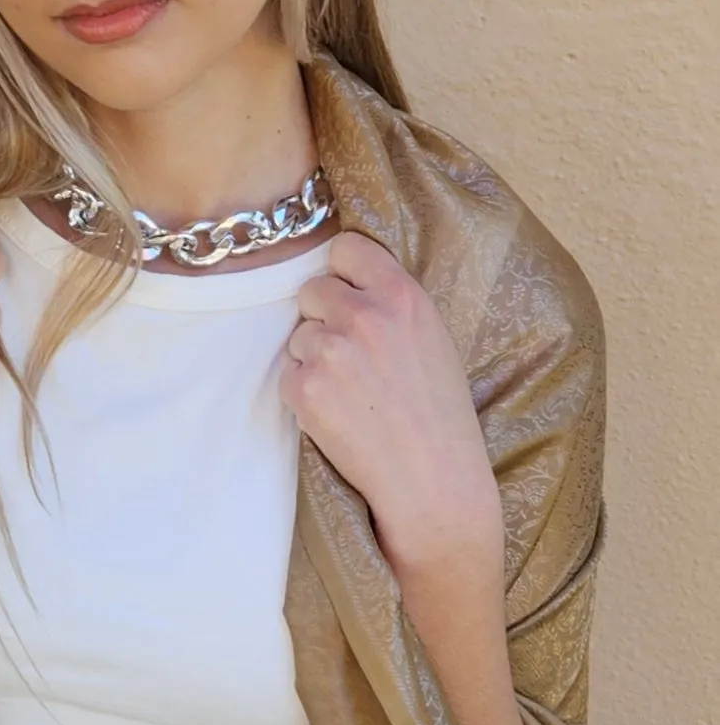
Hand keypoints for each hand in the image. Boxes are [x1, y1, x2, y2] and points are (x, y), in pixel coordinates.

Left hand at [277, 230, 502, 575]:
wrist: (432, 476)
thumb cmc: (438, 413)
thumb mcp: (431, 338)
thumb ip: (390, 305)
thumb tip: (345, 284)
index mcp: (402, 295)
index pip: (344, 248)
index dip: (340, 272)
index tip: (345, 290)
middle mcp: (363, 314)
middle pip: (312, 290)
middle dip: (322, 317)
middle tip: (350, 356)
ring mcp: (330, 349)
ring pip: (298, 335)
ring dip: (312, 358)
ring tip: (350, 392)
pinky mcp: (304, 386)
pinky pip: (286, 373)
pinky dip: (303, 392)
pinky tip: (337, 412)